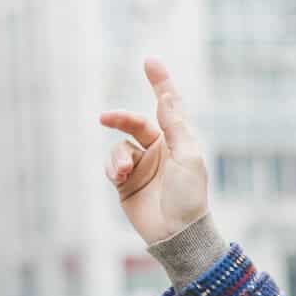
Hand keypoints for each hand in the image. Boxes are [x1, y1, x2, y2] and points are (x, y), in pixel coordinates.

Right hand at [98, 57, 209, 244]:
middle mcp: (159, 150)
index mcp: (178, 141)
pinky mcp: (126, 182)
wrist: (176, 234)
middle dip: (121, 119)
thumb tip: (167, 95)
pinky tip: (120, 177)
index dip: (160, 83)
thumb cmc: (189, 197)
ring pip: (120, 145)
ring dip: (119, 155)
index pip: (168, 106)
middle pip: (135, 123)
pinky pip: (113, 164)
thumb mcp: (187, 158)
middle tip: (106, 118)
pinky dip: (113, 167)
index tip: (150, 60)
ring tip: (125, 171)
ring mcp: (142, 166)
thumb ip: (175, 126)